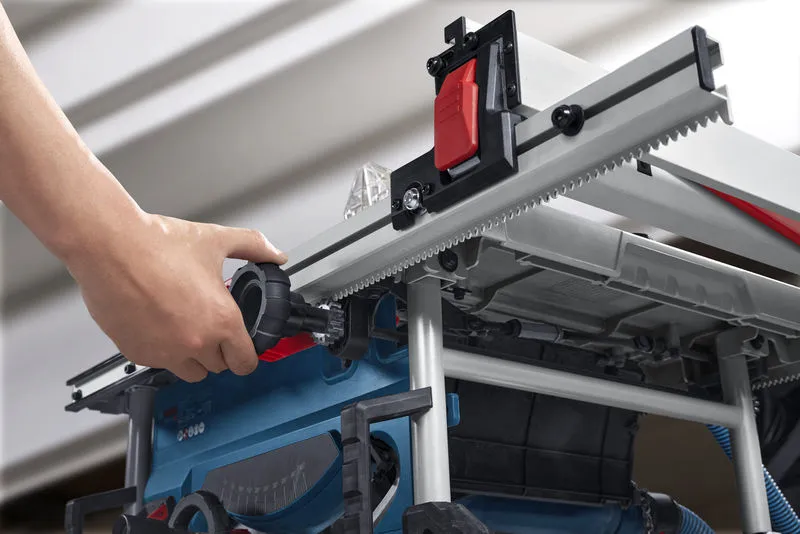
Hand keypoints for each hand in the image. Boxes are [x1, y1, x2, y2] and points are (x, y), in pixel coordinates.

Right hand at [64, 211, 286, 382]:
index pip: (245, 363)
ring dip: (192, 356)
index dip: (246, 355)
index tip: (242, 346)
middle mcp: (195, 342)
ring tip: (186, 325)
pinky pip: (158, 364)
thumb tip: (274, 254)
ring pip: (189, 372)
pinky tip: (159, 323)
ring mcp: (164, 352)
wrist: (110, 246)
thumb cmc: (157, 244)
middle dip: (219, 350)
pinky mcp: (136, 352)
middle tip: (210, 324)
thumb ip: (253, 247)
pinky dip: (163, 351)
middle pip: (218, 368)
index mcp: (221, 321)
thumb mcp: (216, 240)